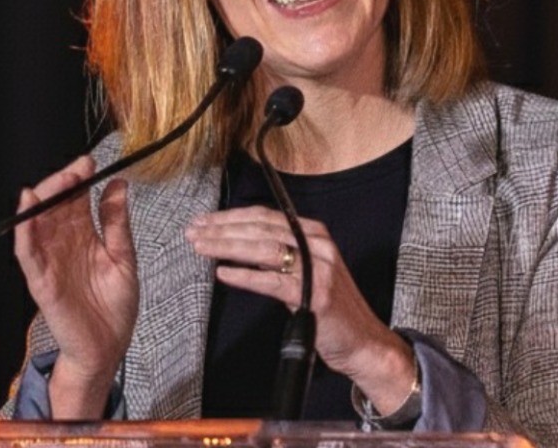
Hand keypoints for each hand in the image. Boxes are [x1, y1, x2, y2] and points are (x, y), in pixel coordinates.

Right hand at [15, 156, 138, 416]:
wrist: (108, 347)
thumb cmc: (115, 306)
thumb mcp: (123, 257)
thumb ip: (117, 222)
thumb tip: (118, 184)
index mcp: (85, 235)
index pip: (76, 199)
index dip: (80, 179)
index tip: (89, 162)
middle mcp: (64, 243)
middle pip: (55, 205)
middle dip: (62, 184)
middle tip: (76, 170)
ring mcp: (50, 260)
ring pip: (38, 222)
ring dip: (45, 200)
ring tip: (57, 182)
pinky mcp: (41, 280)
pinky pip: (28, 253)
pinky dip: (25, 230)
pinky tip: (27, 210)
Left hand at [185, 205, 413, 414]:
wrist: (364, 342)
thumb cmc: (330, 308)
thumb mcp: (307, 269)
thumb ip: (279, 253)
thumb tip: (237, 242)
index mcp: (313, 232)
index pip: (264, 216)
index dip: (230, 217)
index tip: (204, 221)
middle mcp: (316, 243)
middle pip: (259, 229)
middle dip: (222, 229)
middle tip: (193, 232)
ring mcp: (317, 267)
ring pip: (262, 249)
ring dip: (226, 246)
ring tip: (201, 247)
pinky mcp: (315, 294)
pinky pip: (271, 281)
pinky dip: (245, 276)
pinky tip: (224, 274)